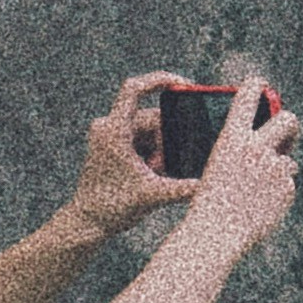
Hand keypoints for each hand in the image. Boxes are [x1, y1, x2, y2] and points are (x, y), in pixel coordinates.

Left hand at [62, 74, 196, 248]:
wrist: (88, 223)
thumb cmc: (112, 208)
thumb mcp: (154, 196)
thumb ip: (186, 188)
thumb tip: (214, 182)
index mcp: (114, 130)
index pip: (134, 88)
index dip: (160, 79)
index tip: (184, 85)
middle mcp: (108, 127)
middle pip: (151, 117)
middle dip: (166, 139)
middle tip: (163, 166)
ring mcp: (108, 135)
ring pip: (148, 129)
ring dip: (159, 149)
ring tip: (154, 174)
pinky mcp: (111, 144)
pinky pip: (141, 138)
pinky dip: (152, 152)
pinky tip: (151, 173)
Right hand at [186, 77, 302, 251]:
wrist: (215, 235)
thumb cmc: (209, 204)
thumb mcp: (217, 168)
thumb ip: (242, 154)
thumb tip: (274, 146)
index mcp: (231, 138)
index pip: (246, 98)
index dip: (254, 86)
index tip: (259, 82)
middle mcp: (256, 147)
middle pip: (288, 120)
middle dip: (290, 124)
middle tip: (287, 131)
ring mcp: (274, 166)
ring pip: (288, 161)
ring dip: (279, 169)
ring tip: (256, 191)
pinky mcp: (287, 186)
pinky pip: (287, 184)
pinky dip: (277, 193)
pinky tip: (260, 206)